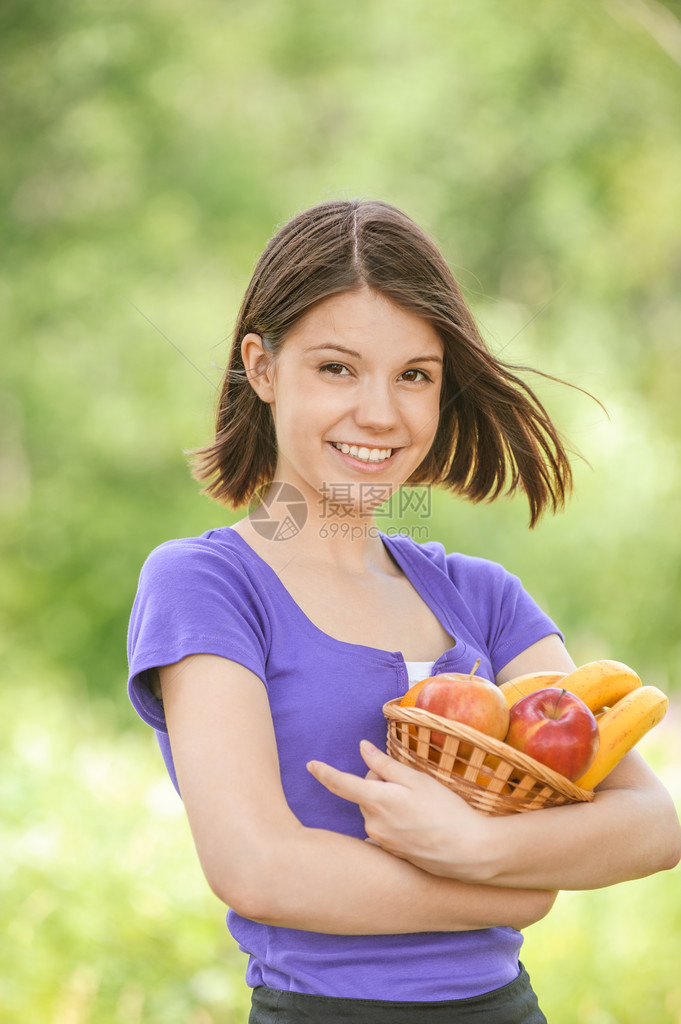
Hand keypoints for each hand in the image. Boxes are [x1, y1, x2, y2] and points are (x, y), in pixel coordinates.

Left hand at [307, 740, 490, 879]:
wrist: (469, 852)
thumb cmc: (446, 811)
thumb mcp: (417, 780)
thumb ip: (385, 765)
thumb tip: (362, 748)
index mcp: (377, 801)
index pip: (341, 784)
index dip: (324, 772)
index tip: (311, 765)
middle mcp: (373, 824)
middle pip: (365, 793)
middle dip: (380, 784)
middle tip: (411, 787)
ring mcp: (381, 842)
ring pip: (376, 811)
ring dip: (389, 803)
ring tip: (420, 808)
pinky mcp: (392, 854)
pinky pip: (385, 828)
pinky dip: (396, 822)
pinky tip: (419, 825)